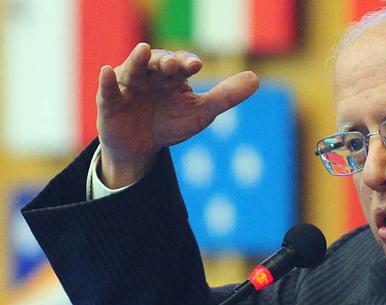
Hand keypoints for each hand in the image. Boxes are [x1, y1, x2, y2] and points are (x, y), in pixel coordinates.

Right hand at [96, 43, 258, 187]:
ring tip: (144, 51)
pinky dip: (106, 81)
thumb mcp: (201, 112)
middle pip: (158, 63)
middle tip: (173, 64)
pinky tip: (107, 71)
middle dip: (166, 62)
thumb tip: (256, 79)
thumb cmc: (171, 123)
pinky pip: (107, 90)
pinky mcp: (109, 102)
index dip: (188, 63)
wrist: (141, 148)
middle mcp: (151, 74)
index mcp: (173, 75)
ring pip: (134, 69)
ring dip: (139, 60)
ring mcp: (129, 85)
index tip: (196, 66)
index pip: (182, 64)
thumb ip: (226, 96)